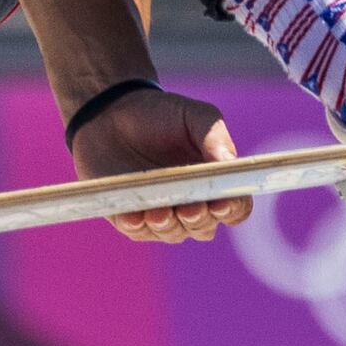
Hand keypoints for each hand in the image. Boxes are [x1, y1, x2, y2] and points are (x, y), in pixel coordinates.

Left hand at [70, 87, 252, 244]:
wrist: (111, 113)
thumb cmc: (160, 114)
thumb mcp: (193, 116)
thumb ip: (214, 136)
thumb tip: (229, 162)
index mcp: (214, 183)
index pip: (235, 207)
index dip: (232, 209)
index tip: (222, 203)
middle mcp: (192, 204)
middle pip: (204, 227)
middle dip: (199, 220)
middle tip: (190, 210)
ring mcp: (162, 214)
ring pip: (173, 233)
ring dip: (168, 226)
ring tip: (160, 213)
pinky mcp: (131, 216)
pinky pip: (137, 230)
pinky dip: (137, 226)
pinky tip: (133, 216)